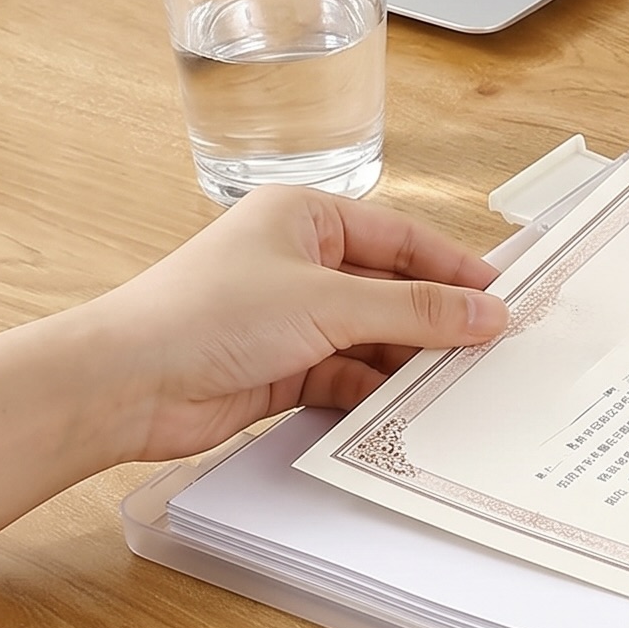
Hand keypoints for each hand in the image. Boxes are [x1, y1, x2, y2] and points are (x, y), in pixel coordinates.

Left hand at [0, 188, 509, 586]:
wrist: (125, 384)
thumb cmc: (208, 315)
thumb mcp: (329, 302)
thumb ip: (418, 310)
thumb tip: (490, 312)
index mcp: (307, 217)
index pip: (402, 239)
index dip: (455, 268)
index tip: (503, 298)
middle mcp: (300, 261)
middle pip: (391, 290)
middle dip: (437, 321)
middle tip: (493, 348)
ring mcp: (290, 318)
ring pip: (373, 337)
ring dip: (409, 361)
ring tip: (460, 384)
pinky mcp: (280, 369)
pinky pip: (347, 375)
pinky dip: (374, 391)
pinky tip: (406, 410)